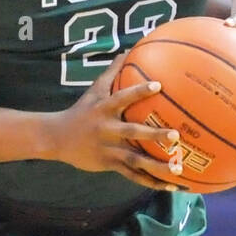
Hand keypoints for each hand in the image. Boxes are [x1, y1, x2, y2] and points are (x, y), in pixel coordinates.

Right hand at [44, 55, 185, 190]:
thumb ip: (113, 72)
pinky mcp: (109, 165)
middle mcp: (107, 130)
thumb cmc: (81, 111)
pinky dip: (152, 182)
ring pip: (135, 160)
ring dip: (157, 167)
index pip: (123, 98)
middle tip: (176, 135)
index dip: (139, 92)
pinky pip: (133, 176)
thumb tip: (129, 49)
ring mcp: (108, 150)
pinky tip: (171, 187)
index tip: (158, 86)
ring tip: (179, 170)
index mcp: (105, 110)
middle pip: (133, 133)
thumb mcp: (94, 90)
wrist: (57, 138)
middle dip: (154, 135)